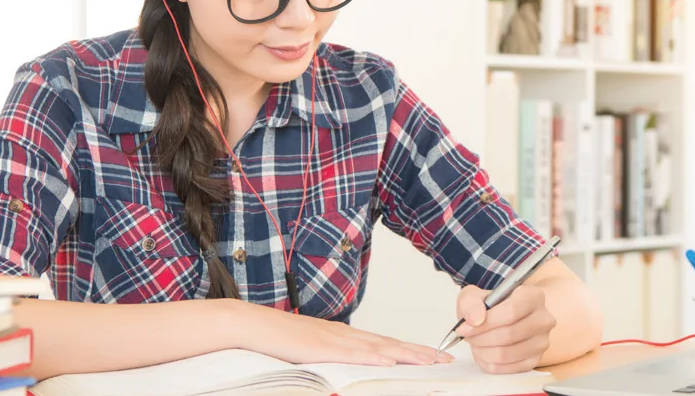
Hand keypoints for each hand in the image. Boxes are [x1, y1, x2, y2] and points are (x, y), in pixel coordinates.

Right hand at [240, 303, 453, 366]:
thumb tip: (349, 370)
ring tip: (429, 360)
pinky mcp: (320, 347)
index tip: (432, 356)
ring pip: (378, 346)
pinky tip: (389, 359)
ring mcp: (333, 339)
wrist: (250, 324)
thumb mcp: (310, 351)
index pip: (384, 342)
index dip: (410, 349)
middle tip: (445, 359)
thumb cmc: (275, 339)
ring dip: (406, 353)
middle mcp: (343, 334)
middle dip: (419, 352)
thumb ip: (331, 358)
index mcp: (342, 335)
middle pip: (389, 343)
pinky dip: (373, 356)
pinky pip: (351, 353)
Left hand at [455, 284, 556, 373]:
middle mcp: (543, 319)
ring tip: (475, 343)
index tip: (464, 327)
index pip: (511, 312)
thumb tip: (475, 319)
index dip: (485, 323)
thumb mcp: (474, 295)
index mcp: (533, 296)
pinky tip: (483, 352)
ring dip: (483, 351)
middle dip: (480, 338)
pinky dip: (489, 363)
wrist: (501, 317)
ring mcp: (542, 342)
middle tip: (467, 336)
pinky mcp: (535, 360)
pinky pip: (508, 368)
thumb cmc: (490, 305)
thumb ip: (471, 303)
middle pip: (509, 334)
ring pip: (506, 353)